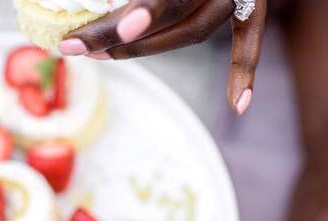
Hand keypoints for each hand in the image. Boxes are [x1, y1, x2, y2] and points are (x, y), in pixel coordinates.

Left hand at [58, 0, 265, 114]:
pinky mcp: (253, 0)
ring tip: (101, 56)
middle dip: (116, 37)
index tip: (95, 33)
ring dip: (146, 50)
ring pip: (194, 31)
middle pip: (172, 16)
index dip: (136, 16)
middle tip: (74, 45)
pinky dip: (244, 68)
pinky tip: (237, 103)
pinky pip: (251, 37)